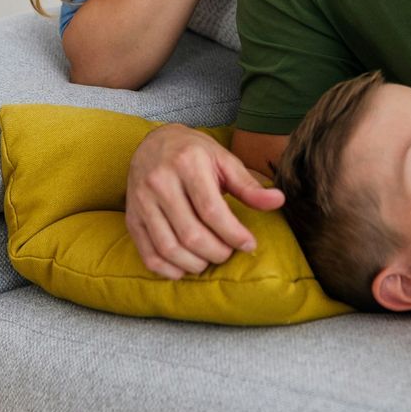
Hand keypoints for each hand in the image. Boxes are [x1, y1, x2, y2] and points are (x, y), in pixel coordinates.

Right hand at [125, 124, 284, 278]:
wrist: (154, 142)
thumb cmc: (195, 153)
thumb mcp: (223, 160)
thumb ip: (249, 185)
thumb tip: (279, 201)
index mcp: (187, 163)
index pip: (211, 210)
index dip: (233, 234)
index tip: (249, 244)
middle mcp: (160, 181)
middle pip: (191, 234)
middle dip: (216, 252)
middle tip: (228, 253)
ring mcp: (141, 201)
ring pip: (169, 248)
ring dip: (194, 264)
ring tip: (209, 260)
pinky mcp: (131, 217)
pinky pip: (148, 253)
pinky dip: (167, 269)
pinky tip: (184, 268)